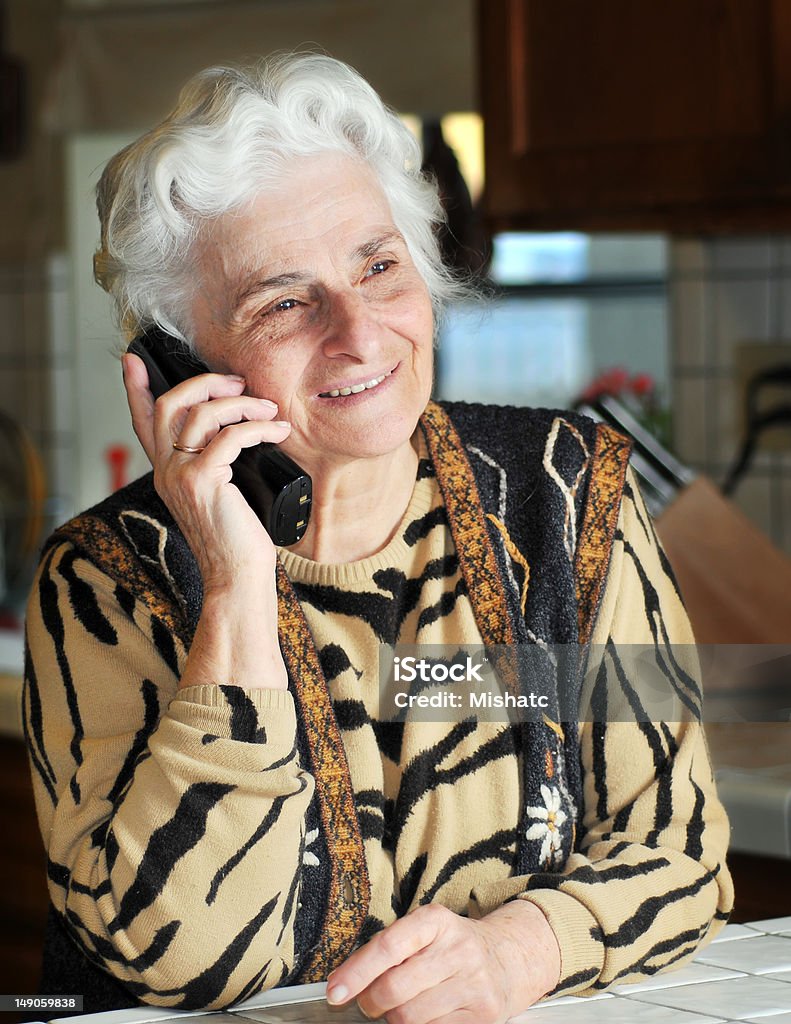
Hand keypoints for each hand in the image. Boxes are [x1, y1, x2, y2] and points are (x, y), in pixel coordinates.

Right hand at [122, 351, 289, 589]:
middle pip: (170, 404)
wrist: (236, 577)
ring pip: (201, 414)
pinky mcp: (202, 481)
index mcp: (166, 473)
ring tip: (269, 409)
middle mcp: (165, 471)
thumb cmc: (237, 540)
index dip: (136, 388)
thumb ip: (216, 466)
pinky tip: (277, 431)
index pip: (143, 422)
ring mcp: (180, 476)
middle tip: (238, 383)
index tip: (134, 360)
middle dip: (206, 383)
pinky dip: (258, 427)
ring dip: (241, 404)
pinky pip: (230, 437)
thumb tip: (239, 431)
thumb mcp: (221, 497)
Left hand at [326, 901, 560, 1023]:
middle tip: (370, 1002)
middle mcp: (458, 949)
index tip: (335, 992)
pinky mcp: (483, 1016)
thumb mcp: (425, 932)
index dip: (356, 972)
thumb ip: (390, 950)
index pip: (388, 946)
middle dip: (372, 1002)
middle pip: (394, 989)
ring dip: (395, 1018)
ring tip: (402, 1006)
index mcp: (436, 920)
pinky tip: (426, 1015)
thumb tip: (346, 983)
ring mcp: (474, 984)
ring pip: (410, 1018)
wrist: (508, 958)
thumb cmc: (451, 946)